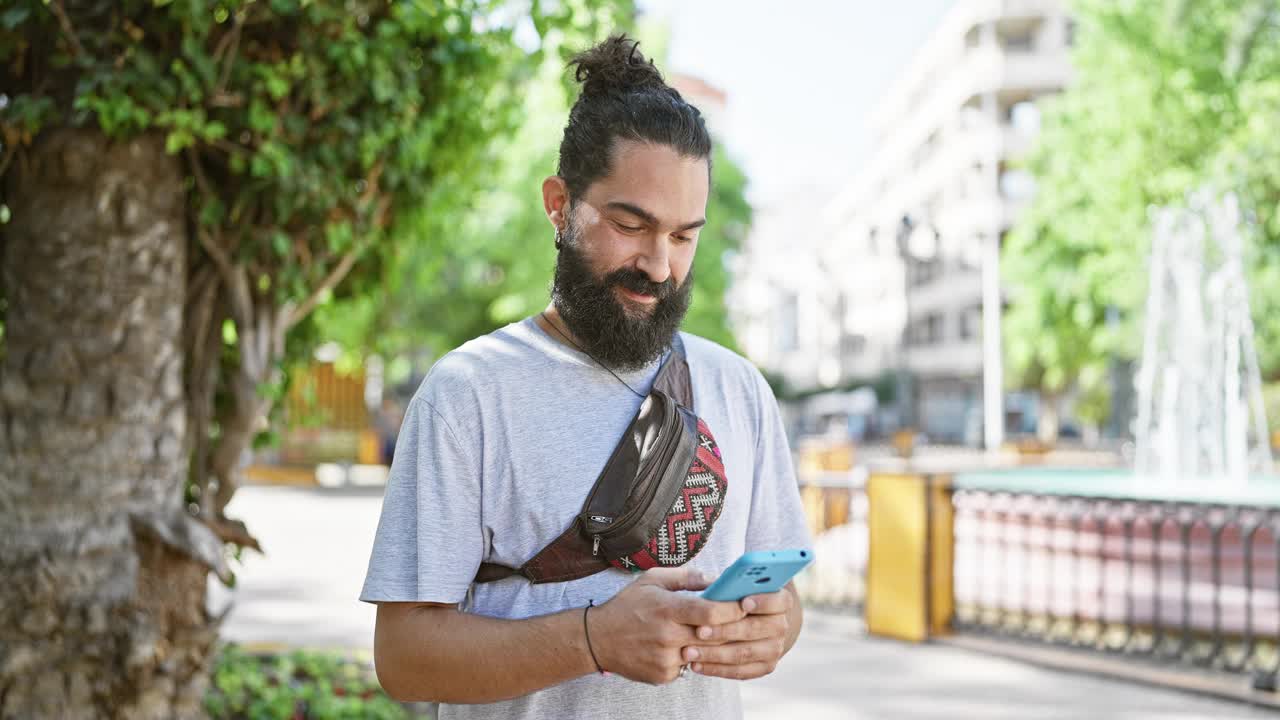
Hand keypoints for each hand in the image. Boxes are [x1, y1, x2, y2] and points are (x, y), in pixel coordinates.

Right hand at [589, 567, 747, 684]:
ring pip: (704, 654)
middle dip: (732, 628)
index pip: (710, 612)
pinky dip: (692, 658)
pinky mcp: (663, 675)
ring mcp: (665, 659)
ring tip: (719, 632)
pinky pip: (689, 668)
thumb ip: (686, 577)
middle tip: (746, 620)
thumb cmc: (627, 606)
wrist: (597, 639)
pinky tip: (686, 647)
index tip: (746, 603)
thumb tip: (716, 578)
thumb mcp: (652, 580)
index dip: (732, 609)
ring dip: (713, 645)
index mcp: (666, 609)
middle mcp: (667, 636)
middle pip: (713, 636)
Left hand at [680, 588, 793, 679]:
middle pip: (754, 629)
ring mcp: (774, 649)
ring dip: (714, 653)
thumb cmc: (736, 598)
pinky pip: (739, 671)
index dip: (762, 602)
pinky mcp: (764, 667)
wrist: (752, 621)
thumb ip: (730, 584)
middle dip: (725, 630)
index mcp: (780, 601)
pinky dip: (716, 669)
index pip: (778, 601)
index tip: (743, 602)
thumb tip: (714, 585)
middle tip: (699, 631)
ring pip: (744, 653)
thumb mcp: (734, 585)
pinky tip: (696, 665)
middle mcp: (781, 626)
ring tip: (689, 652)